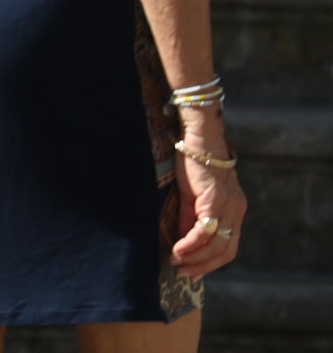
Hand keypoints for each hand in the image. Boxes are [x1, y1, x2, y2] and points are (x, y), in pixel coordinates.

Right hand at [170, 148, 245, 280]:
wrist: (199, 138)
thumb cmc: (194, 162)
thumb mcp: (192, 194)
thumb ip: (191, 217)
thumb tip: (184, 241)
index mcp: (234, 209)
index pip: (229, 245)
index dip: (212, 262)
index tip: (193, 271)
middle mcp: (236, 210)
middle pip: (227, 251)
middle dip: (205, 266)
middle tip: (184, 273)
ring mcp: (228, 207)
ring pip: (218, 245)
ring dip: (196, 259)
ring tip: (177, 262)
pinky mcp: (215, 201)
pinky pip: (205, 231)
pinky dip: (191, 244)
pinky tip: (177, 249)